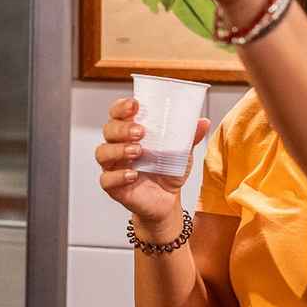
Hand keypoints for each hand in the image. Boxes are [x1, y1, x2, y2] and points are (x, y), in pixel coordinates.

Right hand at [95, 98, 208, 238]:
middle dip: (122, 128)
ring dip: (118, 150)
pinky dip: (118, 176)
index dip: (121, 107)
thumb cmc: (168, 170)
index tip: (134, 104)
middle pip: (108, 130)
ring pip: (102, 152)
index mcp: (129, 132)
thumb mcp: (181, 152)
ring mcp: (113, 166)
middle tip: (140, 132)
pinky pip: (106, 179)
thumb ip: (188, 137)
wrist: (167, 202)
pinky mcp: (113, 186)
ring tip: (138, 151)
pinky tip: (133, 175)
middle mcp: (117, 146)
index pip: (117, 113)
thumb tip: (203, 121)